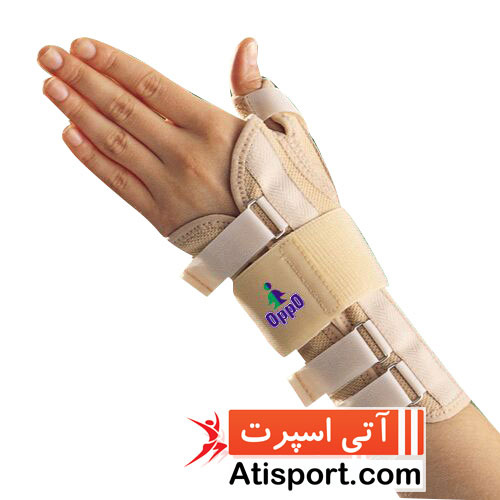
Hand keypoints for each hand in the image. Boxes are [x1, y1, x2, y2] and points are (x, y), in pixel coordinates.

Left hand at [38, 38, 261, 235]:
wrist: (281, 242)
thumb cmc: (283, 183)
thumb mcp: (281, 128)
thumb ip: (254, 86)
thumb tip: (245, 44)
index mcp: (213, 126)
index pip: (151, 85)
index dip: (113, 63)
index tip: (81, 45)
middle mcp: (185, 154)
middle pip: (123, 108)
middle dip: (82, 78)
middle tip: (47, 55)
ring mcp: (169, 186)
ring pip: (114, 142)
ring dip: (77, 112)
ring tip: (50, 87)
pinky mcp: (161, 215)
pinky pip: (118, 182)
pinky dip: (91, 157)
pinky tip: (69, 133)